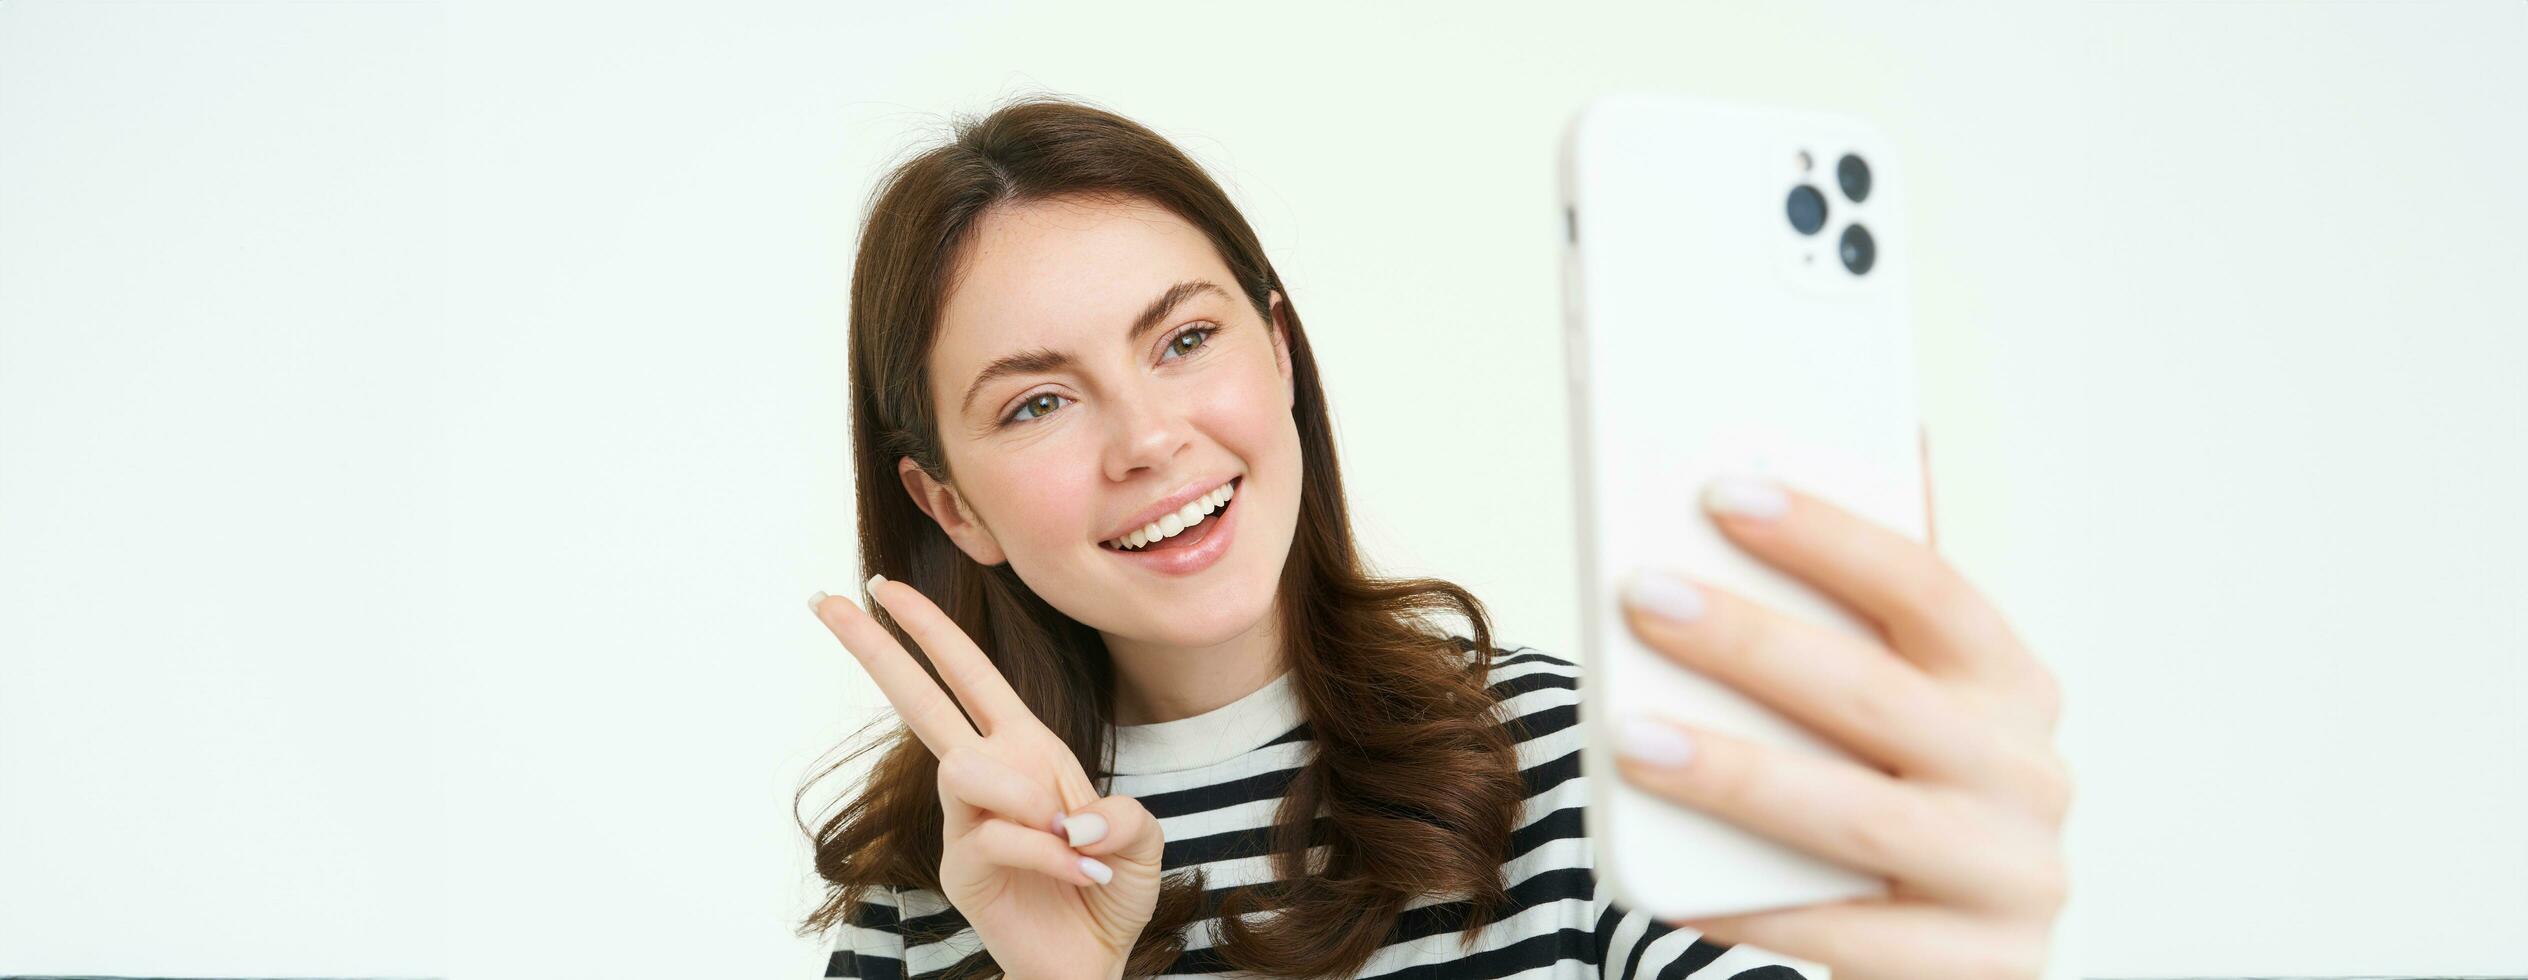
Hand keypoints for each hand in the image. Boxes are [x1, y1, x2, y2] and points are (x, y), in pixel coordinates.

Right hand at [810, 574, 1163, 979]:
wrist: (1092, 963)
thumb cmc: (1108, 891)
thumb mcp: (1139, 839)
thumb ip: (1123, 816)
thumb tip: (1070, 820)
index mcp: (1026, 748)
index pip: (970, 676)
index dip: (930, 630)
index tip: (884, 586)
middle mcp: (989, 775)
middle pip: (920, 700)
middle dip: (875, 649)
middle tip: (826, 602)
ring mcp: (966, 822)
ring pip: (964, 767)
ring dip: (1026, 797)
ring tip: (1071, 837)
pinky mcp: (962, 869)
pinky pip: (1000, 836)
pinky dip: (1051, 854)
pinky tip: (1080, 873)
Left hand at [1611, 477, 2069, 979]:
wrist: (1950, 959)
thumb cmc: (1896, 799)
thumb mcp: (1899, 704)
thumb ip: (1860, 610)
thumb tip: (1798, 470)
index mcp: (2012, 686)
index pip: (1929, 587)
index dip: (1828, 536)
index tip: (1722, 492)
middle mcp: (2029, 777)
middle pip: (1878, 697)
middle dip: (1751, 644)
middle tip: (1644, 599)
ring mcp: (2011, 880)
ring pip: (1857, 819)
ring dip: (1734, 775)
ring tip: (1629, 740)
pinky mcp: (1978, 971)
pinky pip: (1842, 935)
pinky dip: (1748, 907)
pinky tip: (1669, 882)